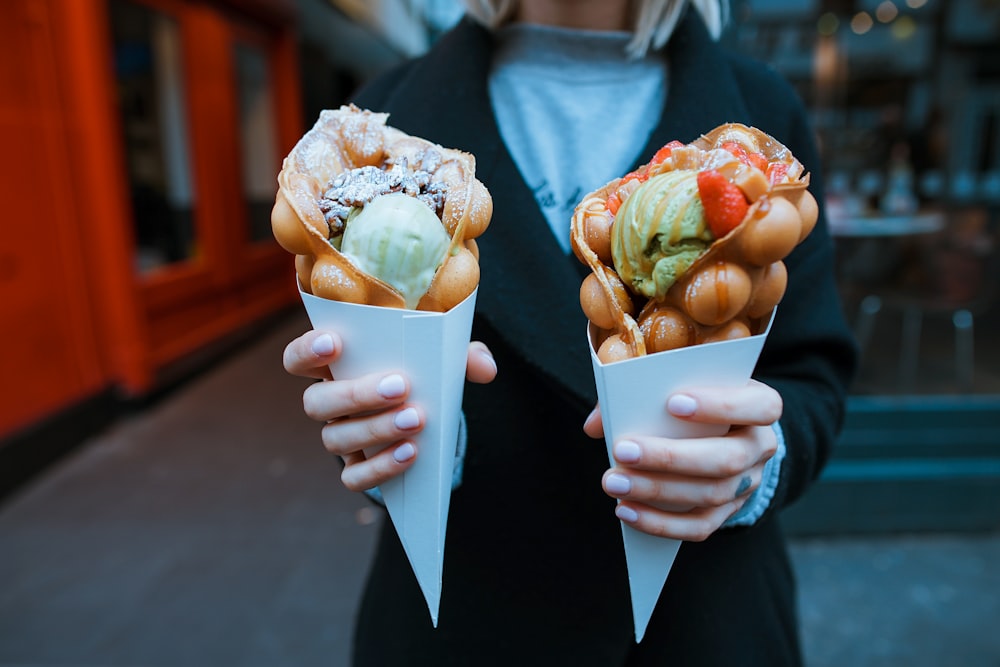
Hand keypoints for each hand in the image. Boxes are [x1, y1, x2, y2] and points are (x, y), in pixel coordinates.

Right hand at [283, 331, 496, 491]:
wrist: (432, 416)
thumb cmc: (426, 374)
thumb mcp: (445, 358)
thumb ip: (464, 355)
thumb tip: (484, 367)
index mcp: (338, 366)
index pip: (299, 358)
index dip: (307, 350)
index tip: (335, 342)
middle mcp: (330, 402)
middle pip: (316, 402)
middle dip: (355, 394)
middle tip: (399, 386)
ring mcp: (341, 437)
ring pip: (334, 438)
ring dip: (374, 429)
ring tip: (416, 419)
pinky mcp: (358, 468)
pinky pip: (355, 477)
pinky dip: (381, 467)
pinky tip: (411, 453)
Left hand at [584, 380, 781, 541]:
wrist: (719, 433)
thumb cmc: (690, 400)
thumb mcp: (676, 385)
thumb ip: (637, 393)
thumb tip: (596, 425)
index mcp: (758, 405)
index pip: (759, 406)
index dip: (720, 405)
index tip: (672, 403)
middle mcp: (760, 446)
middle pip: (727, 458)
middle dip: (671, 457)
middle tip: (623, 451)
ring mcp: (748, 483)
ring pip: (710, 495)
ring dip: (656, 491)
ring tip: (614, 483)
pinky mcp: (728, 512)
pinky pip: (699, 527)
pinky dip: (660, 523)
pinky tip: (626, 511)